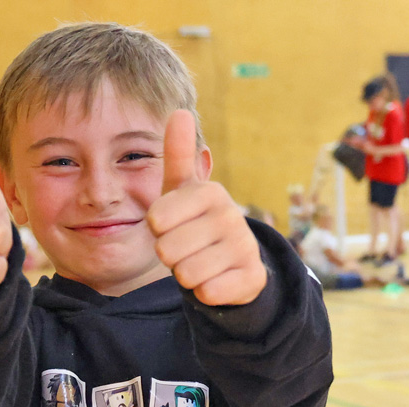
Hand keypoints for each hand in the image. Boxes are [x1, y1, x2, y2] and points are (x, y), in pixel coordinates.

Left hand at [147, 110, 265, 305]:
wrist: (233, 263)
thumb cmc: (195, 222)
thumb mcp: (183, 189)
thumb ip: (178, 153)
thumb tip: (181, 110)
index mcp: (210, 192)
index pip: (156, 219)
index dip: (158, 229)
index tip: (175, 224)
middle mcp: (231, 215)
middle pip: (168, 250)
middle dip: (171, 256)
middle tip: (188, 248)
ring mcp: (244, 247)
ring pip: (186, 274)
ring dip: (187, 275)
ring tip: (202, 263)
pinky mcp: (252, 278)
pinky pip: (207, 293)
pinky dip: (205, 293)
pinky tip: (217, 280)